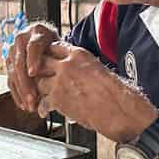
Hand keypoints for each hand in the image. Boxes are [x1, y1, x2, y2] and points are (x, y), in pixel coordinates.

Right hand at [6, 22, 59, 112]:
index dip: (33, 59)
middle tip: (33, 98)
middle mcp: (21, 39)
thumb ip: (58, 57)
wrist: (47, 41)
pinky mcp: (8, 63)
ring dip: (21, 91)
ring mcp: (13, 51)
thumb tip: (59, 74)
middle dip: (26, 82)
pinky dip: (17, 93)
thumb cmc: (57, 47)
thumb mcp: (61, 47)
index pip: (33, 45)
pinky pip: (10, 80)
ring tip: (30, 105)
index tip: (33, 73)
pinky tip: (23, 104)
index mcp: (37, 32)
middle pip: (20, 62)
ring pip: (13, 73)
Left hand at [35, 42, 157, 141]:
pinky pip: (43, 101)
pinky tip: (45, 111)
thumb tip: (68, 68)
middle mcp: (67, 65)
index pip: (54, 47)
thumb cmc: (113, 92)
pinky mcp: (57, 99)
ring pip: (40, 82)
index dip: (49, 56)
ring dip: (42, 91)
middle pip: (41, 62)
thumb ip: (79, 66)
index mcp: (79, 54)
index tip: (47, 63)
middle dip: (40, 71)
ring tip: (44, 97)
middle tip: (41, 79)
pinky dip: (43, 107)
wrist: (118, 109)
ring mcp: (60, 81)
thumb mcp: (96, 68)